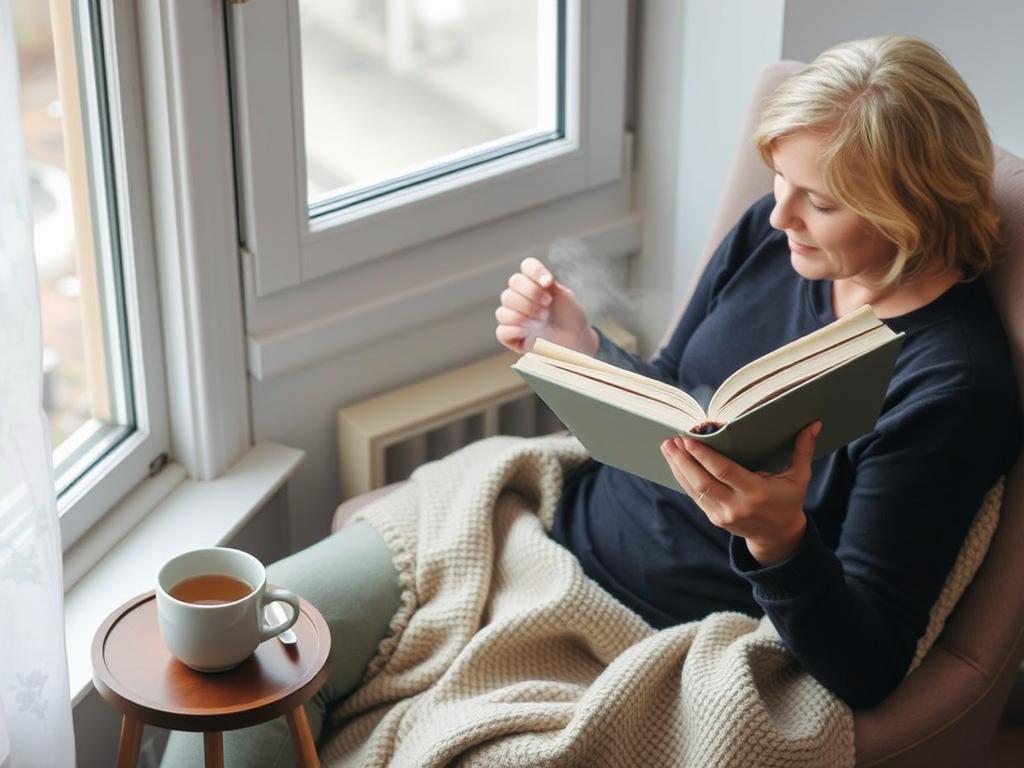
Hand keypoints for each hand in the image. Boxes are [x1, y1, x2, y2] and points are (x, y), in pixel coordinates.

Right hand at [495, 257, 597, 354]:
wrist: (576, 341)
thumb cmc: (570, 319)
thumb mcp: (565, 297)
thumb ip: (550, 285)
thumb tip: (542, 280)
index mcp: (535, 283)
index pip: (527, 266)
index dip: (535, 271)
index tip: (548, 283)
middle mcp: (521, 296)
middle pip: (513, 283)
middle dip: (531, 293)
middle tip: (548, 305)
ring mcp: (513, 316)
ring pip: (504, 308)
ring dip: (524, 313)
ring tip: (542, 320)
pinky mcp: (509, 336)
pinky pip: (502, 330)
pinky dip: (515, 330)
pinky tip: (529, 332)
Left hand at [660, 421, 821, 565]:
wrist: (778, 536)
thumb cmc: (788, 501)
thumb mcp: (798, 477)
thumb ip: (802, 450)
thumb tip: (813, 424)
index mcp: (756, 492)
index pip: (724, 471)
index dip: (704, 455)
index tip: (688, 439)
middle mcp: (736, 505)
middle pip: (702, 481)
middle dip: (684, 460)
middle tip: (671, 440)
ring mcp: (723, 514)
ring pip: (694, 489)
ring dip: (678, 468)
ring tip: (668, 448)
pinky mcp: (715, 518)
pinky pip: (695, 497)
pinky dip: (682, 479)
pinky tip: (675, 463)